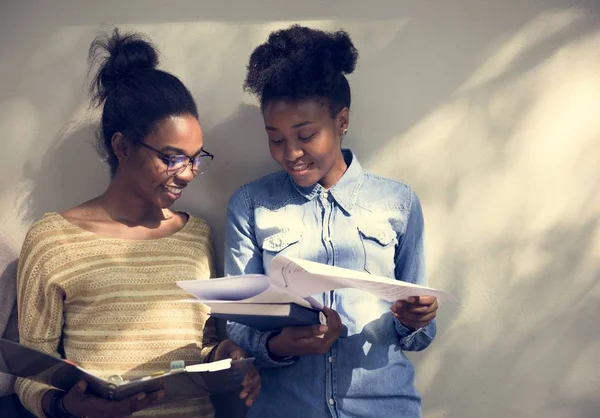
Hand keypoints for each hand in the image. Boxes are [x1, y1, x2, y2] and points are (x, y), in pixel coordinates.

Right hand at [49, 380, 163, 417]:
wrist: (72, 410)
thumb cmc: (74, 401)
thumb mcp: (72, 396)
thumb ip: (77, 390)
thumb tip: (82, 384)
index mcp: (101, 410)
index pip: (119, 407)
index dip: (131, 402)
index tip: (142, 395)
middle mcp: (110, 414)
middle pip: (131, 409)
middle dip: (146, 401)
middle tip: (161, 393)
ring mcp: (113, 414)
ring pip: (132, 409)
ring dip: (147, 401)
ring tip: (160, 393)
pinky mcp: (116, 411)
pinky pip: (130, 408)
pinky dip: (141, 402)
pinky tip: (151, 396)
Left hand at [211, 340, 260, 406]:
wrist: (228, 350)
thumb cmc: (225, 350)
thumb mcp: (222, 349)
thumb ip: (222, 357)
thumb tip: (223, 368)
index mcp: (243, 355)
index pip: (247, 364)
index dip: (247, 373)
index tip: (243, 383)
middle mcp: (249, 363)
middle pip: (254, 374)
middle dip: (250, 386)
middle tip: (242, 395)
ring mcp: (251, 371)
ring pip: (257, 381)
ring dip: (253, 392)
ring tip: (248, 402)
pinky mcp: (249, 378)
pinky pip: (255, 386)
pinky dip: (254, 395)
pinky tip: (250, 403)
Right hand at [267, 307, 342, 356]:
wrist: (280, 349)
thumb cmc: (285, 339)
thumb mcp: (294, 332)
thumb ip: (310, 330)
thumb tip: (326, 327)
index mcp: (318, 344)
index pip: (332, 328)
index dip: (331, 316)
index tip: (323, 308)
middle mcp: (324, 347)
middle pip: (337, 330)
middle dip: (334, 317)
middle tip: (326, 308)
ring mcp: (324, 347)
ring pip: (337, 332)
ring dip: (334, 320)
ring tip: (326, 311)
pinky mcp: (323, 345)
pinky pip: (333, 334)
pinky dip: (332, 324)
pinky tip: (326, 318)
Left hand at [391, 296, 437, 328]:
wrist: (418, 303)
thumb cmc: (416, 295)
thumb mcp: (415, 292)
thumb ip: (412, 292)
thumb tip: (402, 293)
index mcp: (433, 300)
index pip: (428, 300)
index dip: (418, 300)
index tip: (408, 298)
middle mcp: (433, 310)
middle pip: (422, 310)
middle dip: (408, 307)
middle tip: (398, 304)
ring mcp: (429, 318)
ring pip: (417, 318)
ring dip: (404, 314)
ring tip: (395, 309)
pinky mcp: (423, 324)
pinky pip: (414, 324)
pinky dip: (404, 320)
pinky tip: (397, 315)